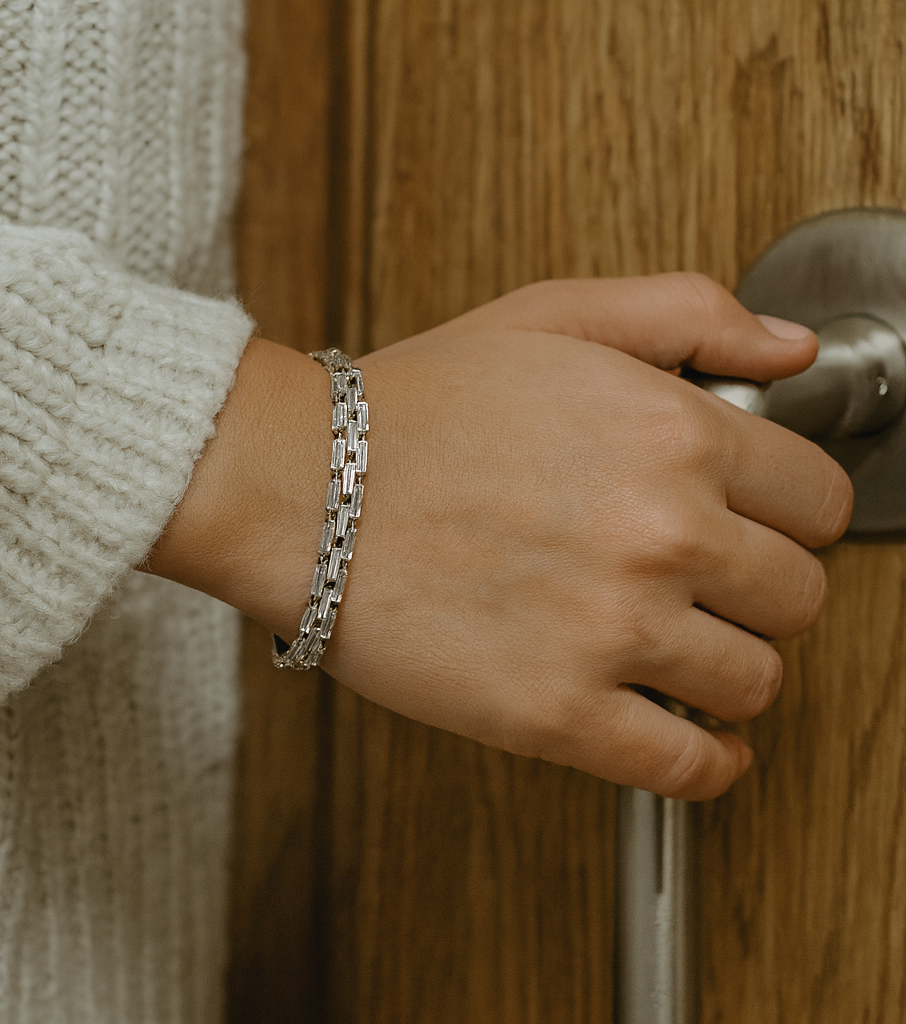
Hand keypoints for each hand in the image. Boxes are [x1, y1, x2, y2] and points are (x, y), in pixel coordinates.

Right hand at [148, 273, 851, 799]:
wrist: (301, 491)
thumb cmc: (413, 409)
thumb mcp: (551, 317)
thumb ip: (687, 315)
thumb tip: (791, 351)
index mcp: (671, 434)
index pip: (818, 500)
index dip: (791, 514)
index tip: (761, 526)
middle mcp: (661, 534)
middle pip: (799, 597)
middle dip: (762, 590)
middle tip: (710, 585)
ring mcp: (612, 631)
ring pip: (756, 683)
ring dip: (730, 668)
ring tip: (680, 649)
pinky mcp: (558, 715)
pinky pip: (688, 767)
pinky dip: (708, 761)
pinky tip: (694, 736)